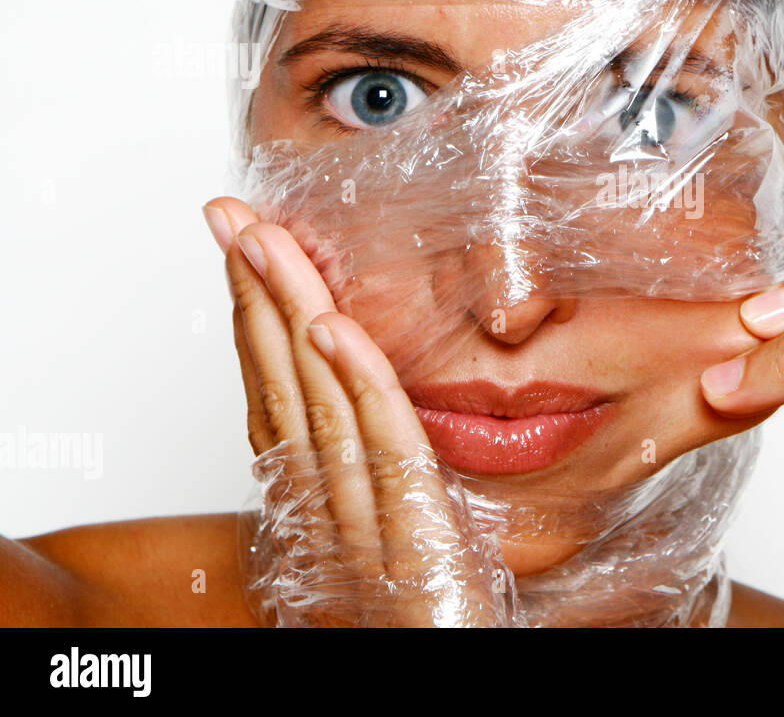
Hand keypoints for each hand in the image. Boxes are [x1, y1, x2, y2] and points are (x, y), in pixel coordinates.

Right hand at [203, 197, 514, 626]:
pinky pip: (386, 454)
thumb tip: (375, 425)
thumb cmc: (428, 638)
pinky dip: (358, 385)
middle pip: (284, 393)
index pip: (278, 409)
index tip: (244, 261)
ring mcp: (365, 536)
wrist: (443, 684)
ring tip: (266, 243)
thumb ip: (385, 498)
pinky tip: (331, 327)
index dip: (255, 331)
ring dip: (289, 316)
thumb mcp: (393, 557)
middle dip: (256, 300)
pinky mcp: (416, 549)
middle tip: (231, 221)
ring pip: (319, 408)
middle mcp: (330, 522)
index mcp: (323, 520)